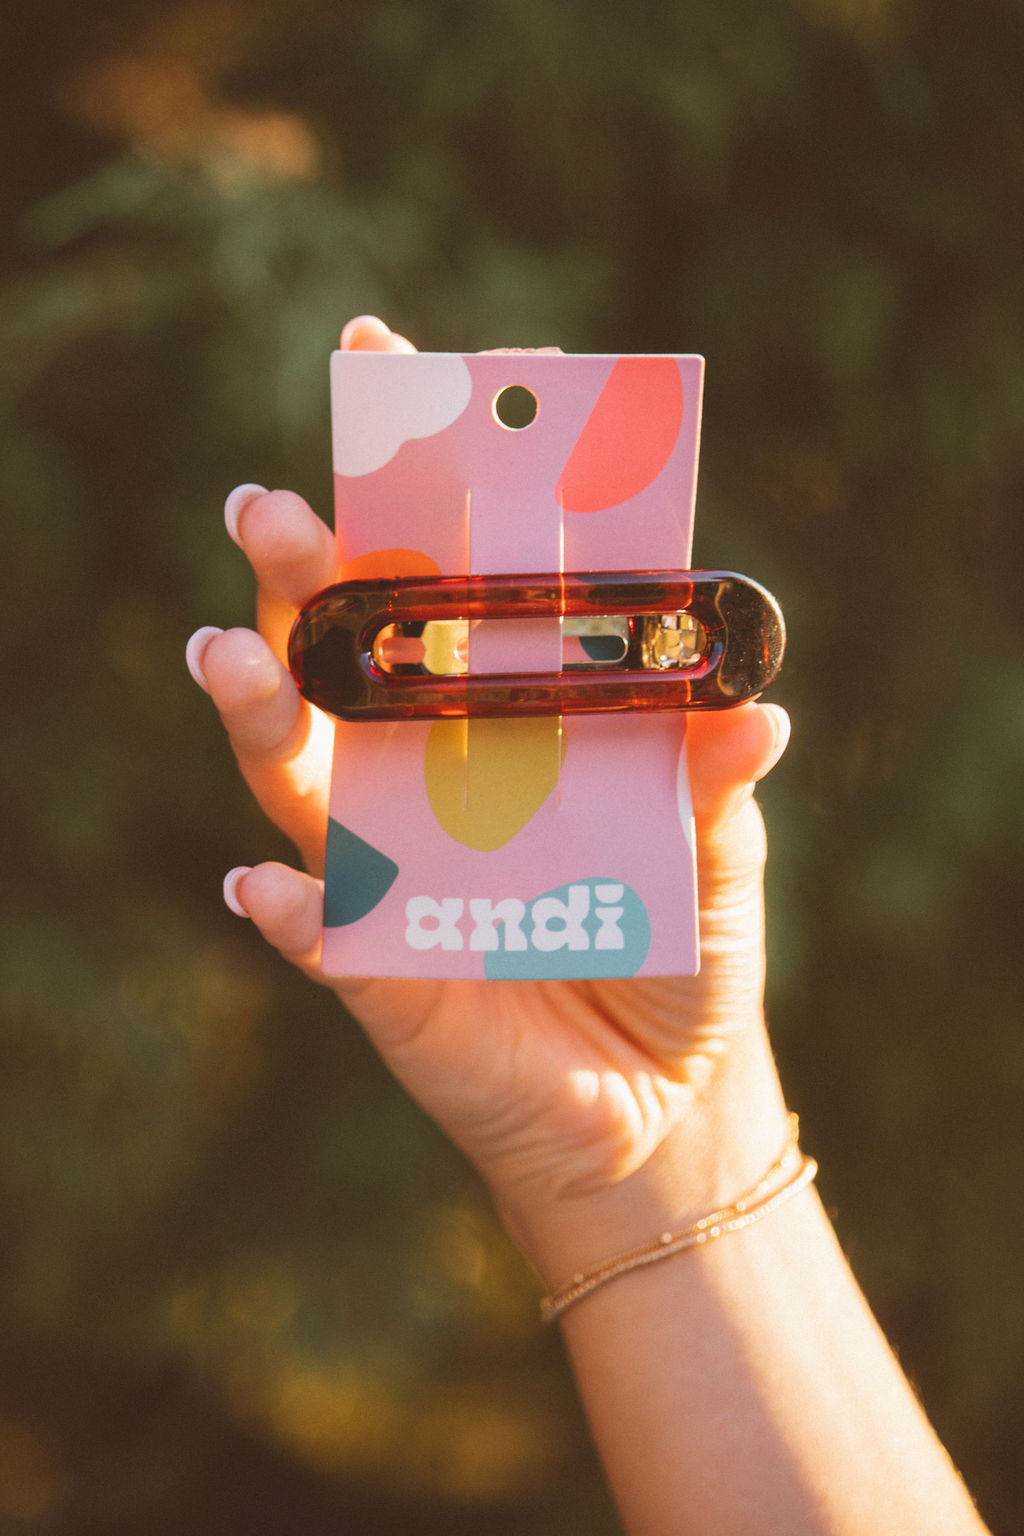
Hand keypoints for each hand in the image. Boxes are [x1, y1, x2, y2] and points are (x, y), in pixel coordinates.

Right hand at [188, 317, 792, 1279]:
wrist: (656, 1102)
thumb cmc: (682, 953)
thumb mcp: (720, 862)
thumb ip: (721, 791)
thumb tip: (758, 712)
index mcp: (511, 714)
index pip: (459, 582)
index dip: (434, 483)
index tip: (418, 375)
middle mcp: (431, 768)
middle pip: (348, 649)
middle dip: (306, 572)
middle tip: (274, 508)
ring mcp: (392, 861)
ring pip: (300, 767)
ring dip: (258, 708)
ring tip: (231, 656)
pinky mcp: (376, 965)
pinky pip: (314, 931)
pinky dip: (286, 911)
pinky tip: (264, 889)